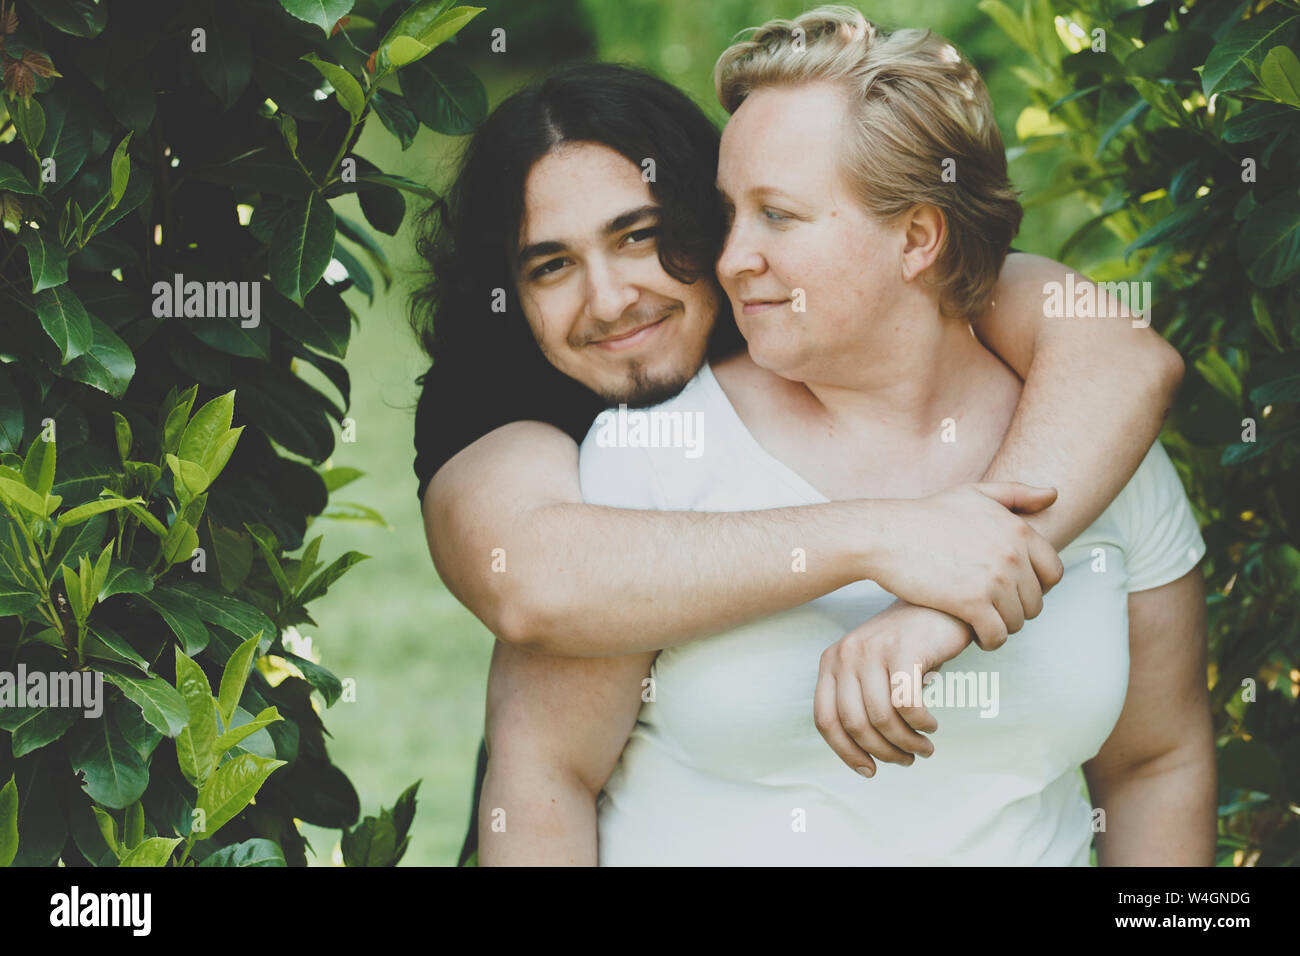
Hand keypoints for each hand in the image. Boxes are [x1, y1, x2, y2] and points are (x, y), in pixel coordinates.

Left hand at [814, 601, 971, 774]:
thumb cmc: (906, 647)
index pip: (825, 719)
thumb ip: (858, 701)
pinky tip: (931, 726)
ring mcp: (873, 650)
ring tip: (923, 748)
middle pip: (855, 724)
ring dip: (906, 743)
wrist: (938, 604)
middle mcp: (846, 654)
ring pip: (882, 718)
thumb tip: (863, 756)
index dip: (845, 752)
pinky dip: (921, 724)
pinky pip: (907, 704)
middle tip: (906, 760)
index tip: (868, 770)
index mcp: (831, 662)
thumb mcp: (870, 670)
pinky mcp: (903, 650)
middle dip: (882, 752)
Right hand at [867, 482, 1063, 648]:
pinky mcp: (972, 604)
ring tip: (984, 622)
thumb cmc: (928, 515)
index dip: (1037, 586)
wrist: (887, 535)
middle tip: (994, 609)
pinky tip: (976, 635)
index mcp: (1019, 530)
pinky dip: (989, 640)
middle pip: (1035, 601)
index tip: (1016, 590)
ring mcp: (994, 580)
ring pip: (1017, 621)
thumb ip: (1017, 493)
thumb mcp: (974, 493)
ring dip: (1003, 626)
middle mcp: (1012, 555)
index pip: (1052, 572)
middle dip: (1018, 608)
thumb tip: (1053, 495)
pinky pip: (996, 635)